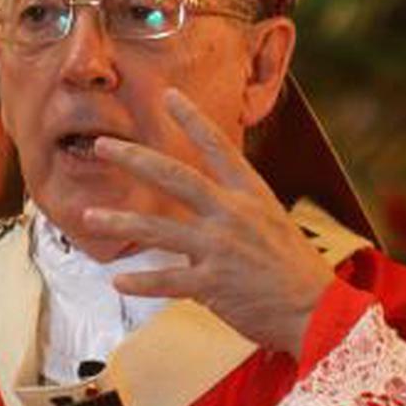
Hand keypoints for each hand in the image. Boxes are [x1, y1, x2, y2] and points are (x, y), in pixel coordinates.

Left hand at [85, 88, 333, 357]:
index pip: (218, 146)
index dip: (192, 119)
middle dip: (134, 158)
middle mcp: (232, 213)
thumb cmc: (294, 268)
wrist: (316, 310)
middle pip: (174, 176)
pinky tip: (118, 281)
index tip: (169, 95)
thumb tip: (203, 202)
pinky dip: (141, 282)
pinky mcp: (212, 284)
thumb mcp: (271, 222)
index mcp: (250, 194)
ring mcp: (220, 248)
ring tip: (89, 216)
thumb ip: (235, 208)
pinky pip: (167, 280)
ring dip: (120, 221)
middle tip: (102, 145)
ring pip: (158, 228)